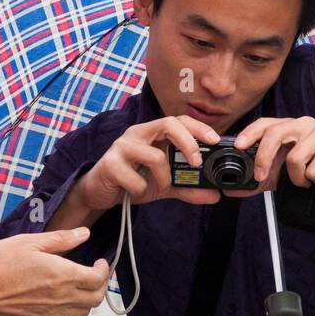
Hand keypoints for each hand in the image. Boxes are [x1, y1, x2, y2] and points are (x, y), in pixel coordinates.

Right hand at [0, 227, 112, 315]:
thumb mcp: (29, 242)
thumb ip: (61, 239)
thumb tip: (85, 234)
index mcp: (64, 276)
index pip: (99, 279)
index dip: (104, 270)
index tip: (100, 262)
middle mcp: (62, 298)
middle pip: (96, 299)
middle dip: (99, 286)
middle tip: (92, 275)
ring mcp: (50, 314)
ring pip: (82, 313)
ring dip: (85, 300)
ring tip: (76, 287)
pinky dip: (67, 313)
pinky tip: (57, 302)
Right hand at [78, 115, 224, 210]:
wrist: (99, 193)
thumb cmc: (132, 180)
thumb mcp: (165, 184)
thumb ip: (188, 187)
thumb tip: (215, 195)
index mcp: (152, 133)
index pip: (178, 120)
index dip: (198, 127)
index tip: (215, 140)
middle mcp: (138, 134)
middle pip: (168, 124)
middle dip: (188, 143)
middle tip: (196, 163)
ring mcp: (122, 147)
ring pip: (155, 156)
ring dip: (164, 178)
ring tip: (160, 187)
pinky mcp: (109, 164)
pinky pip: (135, 178)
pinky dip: (141, 189)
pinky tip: (134, 191)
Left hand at [227, 116, 314, 198]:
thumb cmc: (312, 169)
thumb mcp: (281, 174)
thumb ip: (258, 180)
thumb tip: (232, 189)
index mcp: (289, 127)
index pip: (266, 123)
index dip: (250, 132)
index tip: (239, 146)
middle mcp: (304, 125)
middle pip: (276, 134)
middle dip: (264, 159)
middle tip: (262, 177)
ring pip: (295, 158)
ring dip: (297, 179)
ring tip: (305, 182)